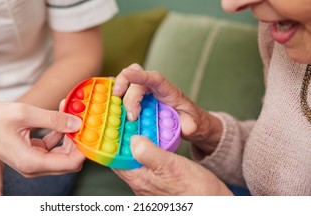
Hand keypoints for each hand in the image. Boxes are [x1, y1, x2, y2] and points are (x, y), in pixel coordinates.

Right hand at [0, 102, 84, 177]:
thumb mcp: (26, 114)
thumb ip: (54, 119)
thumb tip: (78, 122)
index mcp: (32, 162)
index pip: (71, 163)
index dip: (84, 147)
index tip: (89, 128)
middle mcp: (34, 167)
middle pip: (69, 160)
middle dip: (77, 139)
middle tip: (80, 116)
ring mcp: (32, 162)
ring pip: (61, 153)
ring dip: (68, 134)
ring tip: (69, 110)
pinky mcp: (30, 154)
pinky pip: (51, 147)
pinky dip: (58, 133)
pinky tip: (58, 115)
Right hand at [112, 63, 222, 153]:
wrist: (187, 122)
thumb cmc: (189, 119)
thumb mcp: (194, 124)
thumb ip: (190, 125)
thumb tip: (185, 127)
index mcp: (167, 91)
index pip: (154, 78)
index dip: (139, 75)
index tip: (126, 73)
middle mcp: (153, 89)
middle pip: (136, 79)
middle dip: (127, 92)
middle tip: (130, 115)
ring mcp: (143, 94)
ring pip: (126, 83)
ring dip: (117, 93)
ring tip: (115, 109)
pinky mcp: (136, 100)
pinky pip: (123, 92)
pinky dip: (114, 96)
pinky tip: (109, 104)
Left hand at [113, 136, 231, 194]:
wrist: (214, 205)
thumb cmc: (196, 191)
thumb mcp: (171, 166)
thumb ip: (149, 153)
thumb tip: (133, 140)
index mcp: (139, 180)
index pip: (114, 159)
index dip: (111, 141)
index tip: (112, 125)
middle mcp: (141, 183)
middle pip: (123, 158)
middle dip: (124, 140)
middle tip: (126, 121)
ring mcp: (149, 184)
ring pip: (135, 160)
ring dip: (136, 143)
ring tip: (139, 126)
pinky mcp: (159, 183)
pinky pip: (147, 163)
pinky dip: (148, 150)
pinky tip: (155, 141)